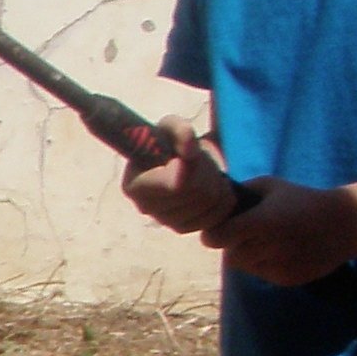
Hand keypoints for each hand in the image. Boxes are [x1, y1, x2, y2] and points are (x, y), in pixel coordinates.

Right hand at [118, 114, 240, 235]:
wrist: (174, 159)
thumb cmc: (168, 142)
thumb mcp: (170, 127)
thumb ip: (179, 130)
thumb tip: (190, 143)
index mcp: (135, 185)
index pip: (176, 185)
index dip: (193, 168)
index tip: (195, 154)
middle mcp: (146, 208)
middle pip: (195, 194)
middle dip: (208, 173)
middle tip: (205, 161)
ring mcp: (165, 222)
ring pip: (208, 206)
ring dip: (216, 185)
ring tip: (208, 173)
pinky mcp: (183, 228)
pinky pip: (214, 218)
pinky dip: (221, 202)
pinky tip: (213, 188)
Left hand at [217, 178, 356, 287]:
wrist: (345, 224)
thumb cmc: (303, 200)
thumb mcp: (271, 186)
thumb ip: (241, 192)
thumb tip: (215, 200)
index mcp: (261, 222)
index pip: (217, 238)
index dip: (214, 235)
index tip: (219, 230)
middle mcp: (268, 247)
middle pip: (229, 256)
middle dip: (233, 245)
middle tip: (246, 234)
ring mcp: (278, 266)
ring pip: (245, 267)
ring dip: (248, 256)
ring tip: (266, 241)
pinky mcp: (287, 279)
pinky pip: (262, 275)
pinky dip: (264, 265)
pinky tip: (282, 251)